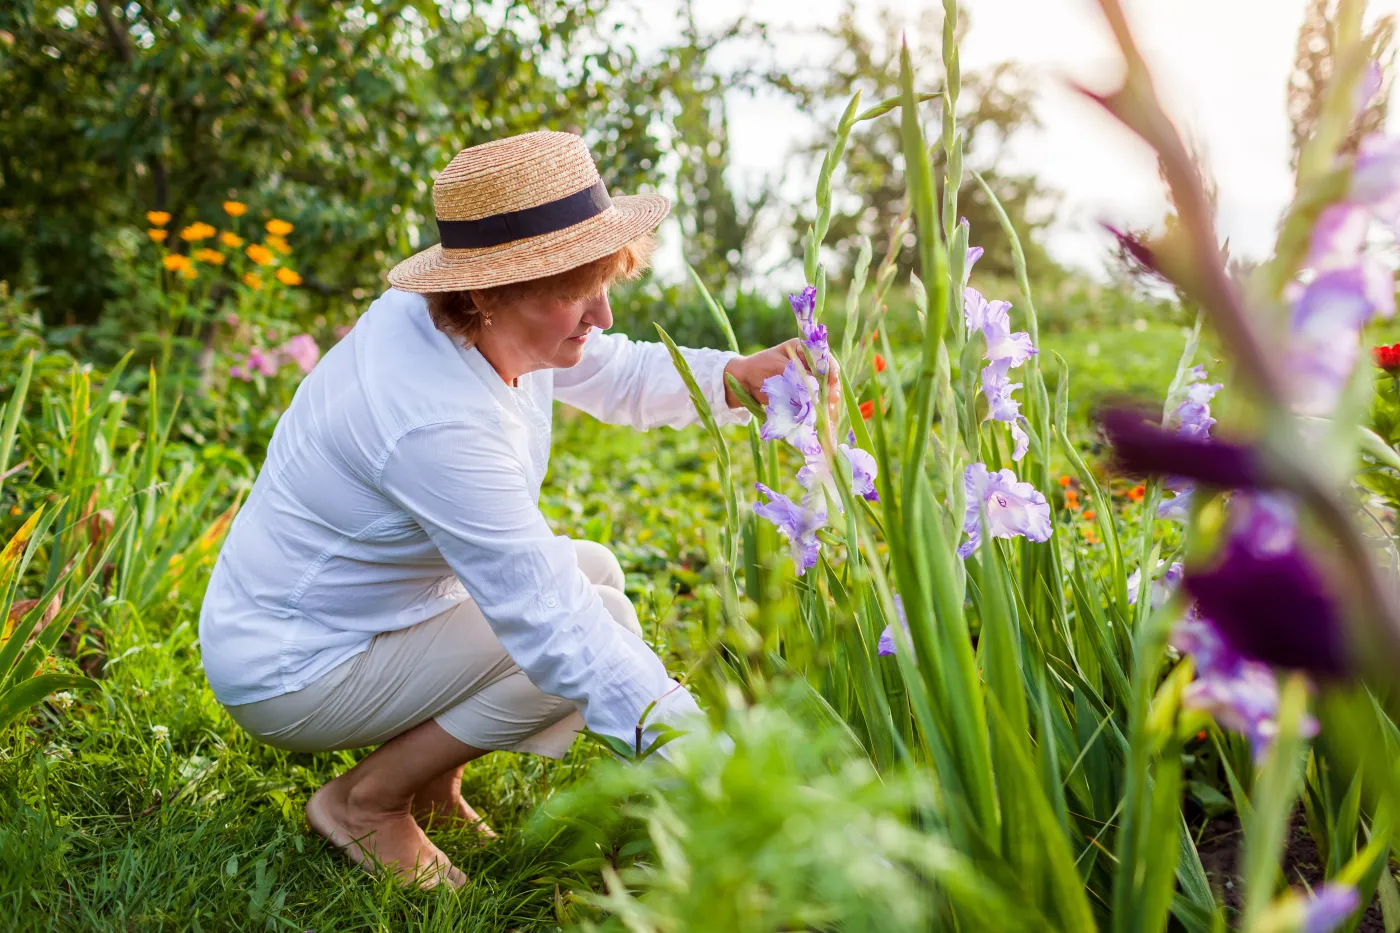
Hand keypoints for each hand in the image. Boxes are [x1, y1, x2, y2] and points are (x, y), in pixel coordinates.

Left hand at [724, 338, 840, 423]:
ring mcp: (806, 380)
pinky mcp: (802, 394)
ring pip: (824, 390)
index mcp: (803, 349)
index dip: (831, 370)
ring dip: (827, 401)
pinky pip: (815, 400)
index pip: (823, 358)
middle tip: (832, 400)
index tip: (833, 381)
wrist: (744, 382)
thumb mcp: (777, 367)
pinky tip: (823, 416)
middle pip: (827, 376)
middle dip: (831, 388)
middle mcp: (808, 364)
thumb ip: (795, 375)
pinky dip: (819, 408)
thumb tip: (813, 387)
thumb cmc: (758, 367)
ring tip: (829, 411)